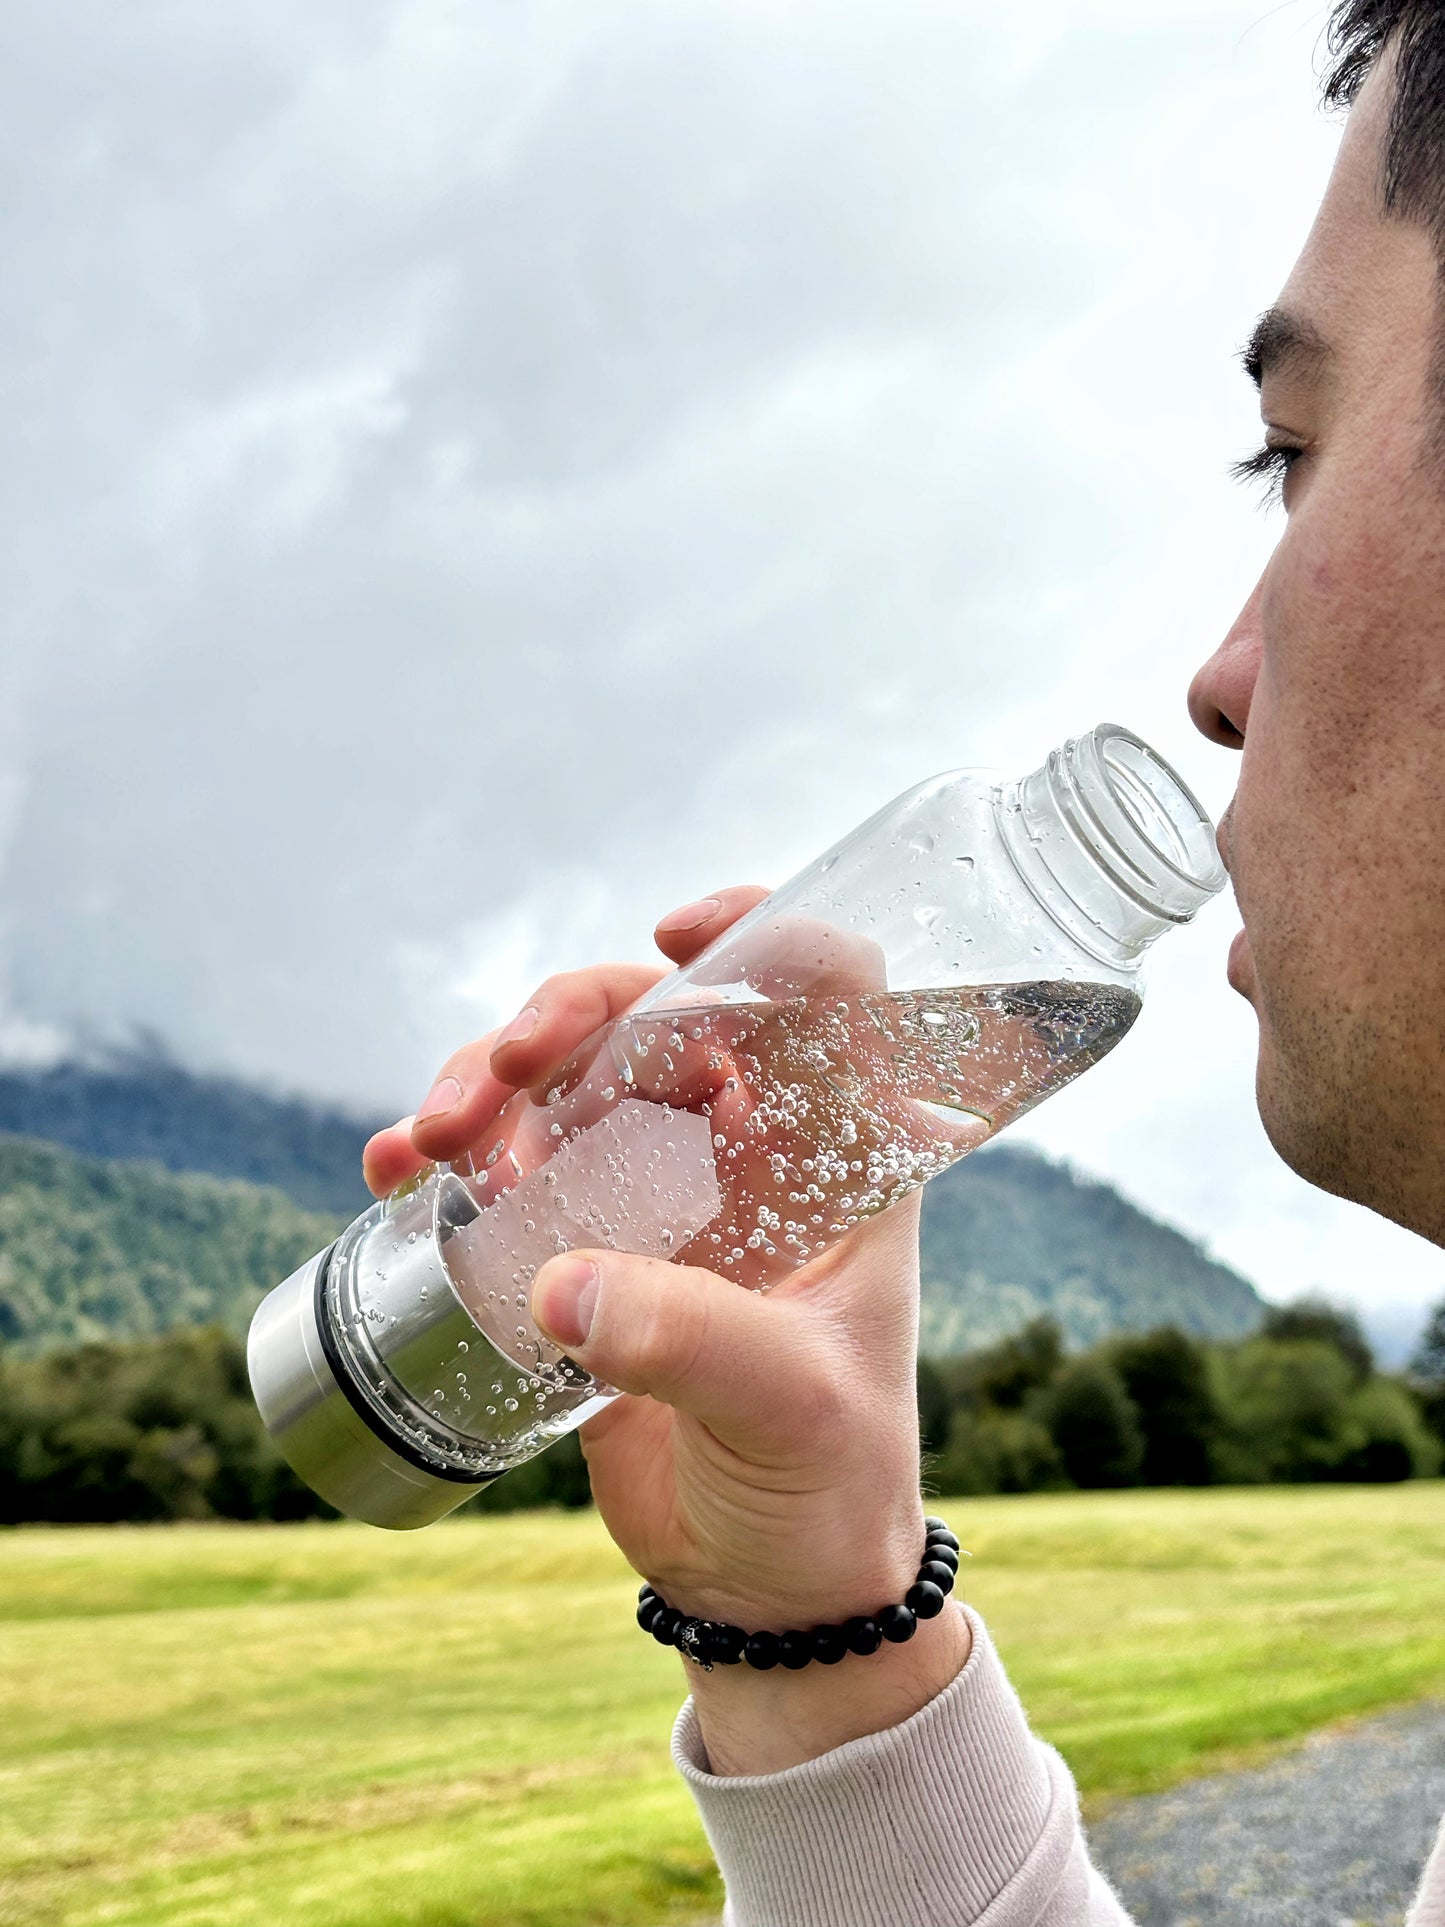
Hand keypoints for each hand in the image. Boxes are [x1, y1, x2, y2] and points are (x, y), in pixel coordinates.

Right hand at [364, 887, 970, 1772]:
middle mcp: (747, 1149)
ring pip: (568, 1077)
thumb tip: (559, 1286)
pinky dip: (446, 1149)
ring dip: (489, 1078)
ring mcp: (657, 1192)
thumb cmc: (828, 1482)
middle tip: (506, 1068)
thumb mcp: (793, 1405)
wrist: (767, 1585)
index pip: (824, 989)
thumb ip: (694, 1342)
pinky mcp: (582, 1245)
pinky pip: (506, 1162)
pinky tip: (394, 1173)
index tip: (677, 934)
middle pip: (658, 1014)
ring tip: (433, 1138)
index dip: (759, 933)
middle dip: (572, 1012)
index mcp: (838, 1152)